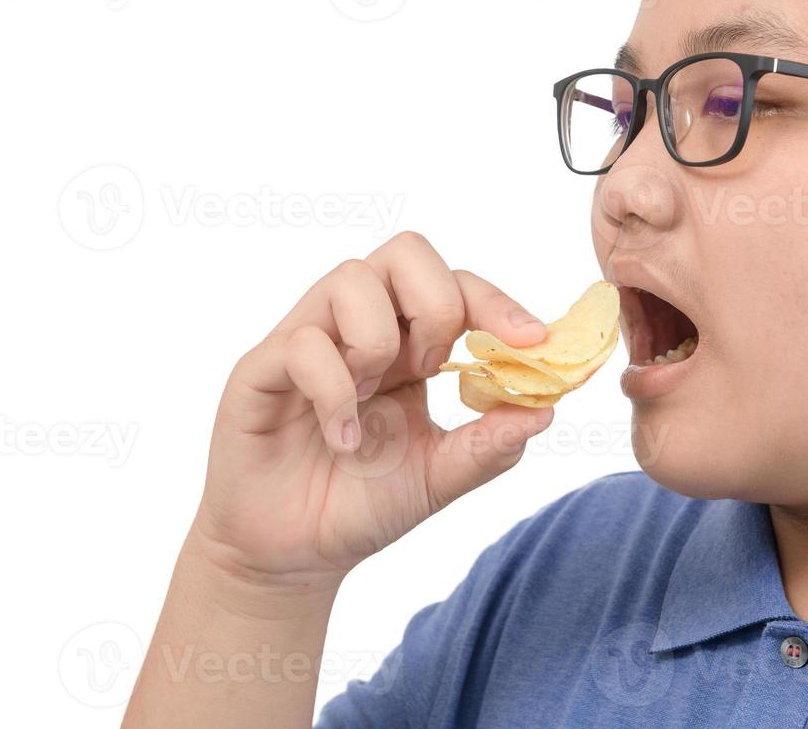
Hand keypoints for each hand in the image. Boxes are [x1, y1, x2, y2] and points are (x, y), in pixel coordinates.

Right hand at [190, 231, 553, 591]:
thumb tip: (547, 410)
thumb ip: (488, 446)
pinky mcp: (261, 368)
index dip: (496, 303)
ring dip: (379, 340)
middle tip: (433, 367)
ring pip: (351, 278)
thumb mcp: (437, 478)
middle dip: (438, 304)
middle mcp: (357, 329)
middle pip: (406, 252)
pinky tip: (341, 439)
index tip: (531, 341)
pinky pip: (302, 342)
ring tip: (373, 398)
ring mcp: (308, 341)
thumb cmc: (359, 505)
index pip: (455, 286)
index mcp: (406, 345)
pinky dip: (333, 389)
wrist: (292, 556)